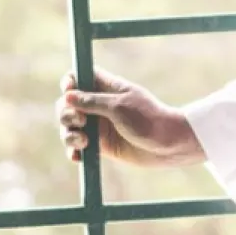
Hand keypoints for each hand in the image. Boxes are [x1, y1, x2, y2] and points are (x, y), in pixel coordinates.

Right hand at [56, 69, 204, 167]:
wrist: (168, 145)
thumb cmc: (147, 119)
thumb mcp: (119, 107)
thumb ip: (92, 101)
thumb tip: (67, 96)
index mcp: (105, 87)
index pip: (79, 77)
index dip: (69, 83)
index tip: (68, 91)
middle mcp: (98, 105)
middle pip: (67, 104)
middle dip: (66, 113)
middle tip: (80, 121)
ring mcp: (98, 125)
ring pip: (70, 127)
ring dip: (69, 134)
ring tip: (83, 142)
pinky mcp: (100, 145)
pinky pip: (78, 147)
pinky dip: (74, 151)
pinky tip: (78, 157)